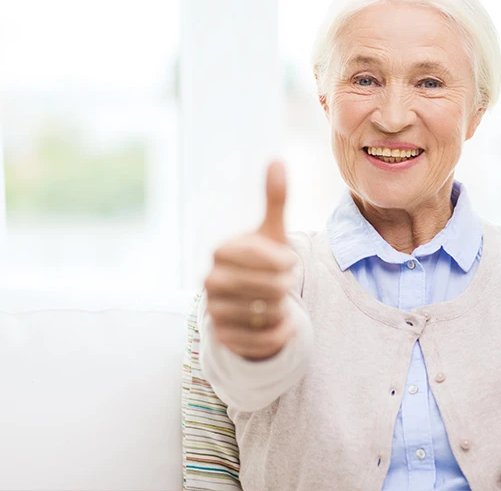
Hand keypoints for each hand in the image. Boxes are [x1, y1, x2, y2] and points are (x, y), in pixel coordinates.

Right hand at [204, 161, 298, 359]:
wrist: (245, 301)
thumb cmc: (262, 262)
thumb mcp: (271, 232)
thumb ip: (275, 199)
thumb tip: (277, 160)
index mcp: (222, 252)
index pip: (266, 258)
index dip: (286, 261)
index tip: (289, 261)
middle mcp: (211, 281)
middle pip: (270, 288)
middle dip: (286, 286)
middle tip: (286, 283)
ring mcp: (214, 311)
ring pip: (267, 314)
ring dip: (282, 309)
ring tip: (277, 302)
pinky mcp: (222, 338)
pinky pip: (263, 341)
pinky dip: (280, 334)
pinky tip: (282, 324)